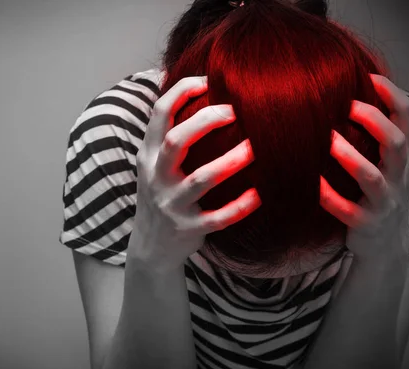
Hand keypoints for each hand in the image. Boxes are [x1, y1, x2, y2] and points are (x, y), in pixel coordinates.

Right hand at [129, 76, 261, 266]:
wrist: (150, 246)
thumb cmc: (161, 194)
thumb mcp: (153, 164)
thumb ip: (168, 135)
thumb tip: (196, 91)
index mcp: (148, 154)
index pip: (159, 112)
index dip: (183, 90)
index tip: (210, 81)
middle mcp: (156, 177)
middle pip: (177, 140)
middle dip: (207, 120)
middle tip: (236, 111)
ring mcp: (171, 204)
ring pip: (201, 179)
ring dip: (231, 161)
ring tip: (256, 148)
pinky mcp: (188, 228)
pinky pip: (218, 218)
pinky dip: (240, 206)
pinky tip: (260, 194)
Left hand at [320, 74, 408, 264]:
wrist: (384, 244)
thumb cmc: (378, 193)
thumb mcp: (386, 163)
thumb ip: (375, 133)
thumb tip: (348, 91)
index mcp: (404, 157)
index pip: (407, 118)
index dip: (392, 95)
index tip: (368, 76)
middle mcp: (399, 177)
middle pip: (397, 144)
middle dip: (375, 122)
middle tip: (347, 105)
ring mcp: (384, 202)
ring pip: (373, 178)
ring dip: (351, 157)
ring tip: (328, 141)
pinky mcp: (365, 224)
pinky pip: (348, 211)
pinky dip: (330, 197)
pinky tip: (312, 184)